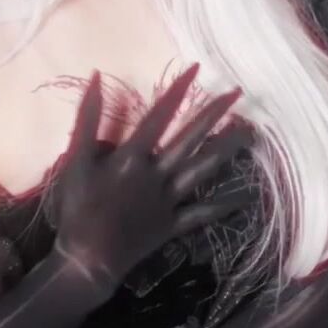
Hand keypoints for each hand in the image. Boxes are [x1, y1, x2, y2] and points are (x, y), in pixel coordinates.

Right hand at [50, 63, 254, 290]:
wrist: (87, 259)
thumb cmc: (78, 209)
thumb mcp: (76, 161)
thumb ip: (87, 119)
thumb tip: (97, 77)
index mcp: (132, 157)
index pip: (160, 115)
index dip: (178, 90)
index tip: (196, 68)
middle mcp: (157, 174)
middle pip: (191, 138)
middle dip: (214, 114)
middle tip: (238, 93)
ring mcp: (168, 200)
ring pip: (203, 170)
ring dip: (227, 150)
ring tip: (251, 133)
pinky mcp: (172, 224)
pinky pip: (202, 213)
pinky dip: (224, 206)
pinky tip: (248, 198)